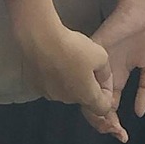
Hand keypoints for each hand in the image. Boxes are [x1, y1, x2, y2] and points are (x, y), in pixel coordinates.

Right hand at [10, 0, 120, 140]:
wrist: (38, 36)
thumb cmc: (73, 44)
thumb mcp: (99, 53)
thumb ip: (105, 70)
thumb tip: (103, 77)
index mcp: (86, 95)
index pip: (103, 107)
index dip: (109, 98)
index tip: (108, 86)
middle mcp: (67, 99)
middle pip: (84, 98)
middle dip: (91, 88)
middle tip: (92, 70)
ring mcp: (50, 93)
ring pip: (67, 90)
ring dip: (73, 81)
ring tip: (73, 59)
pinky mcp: (35, 84)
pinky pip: (52, 82)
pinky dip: (57, 74)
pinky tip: (57, 58)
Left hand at [90, 0, 144, 123]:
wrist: (143, 9)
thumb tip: (139, 113)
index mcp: (117, 77)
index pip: (109, 105)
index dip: (113, 122)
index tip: (122, 136)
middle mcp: (105, 74)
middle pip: (95, 104)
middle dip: (104, 123)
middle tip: (115, 134)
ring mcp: (97, 65)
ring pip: (89, 95)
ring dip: (99, 114)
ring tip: (110, 126)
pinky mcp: (94, 53)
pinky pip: (89, 76)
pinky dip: (95, 94)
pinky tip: (103, 107)